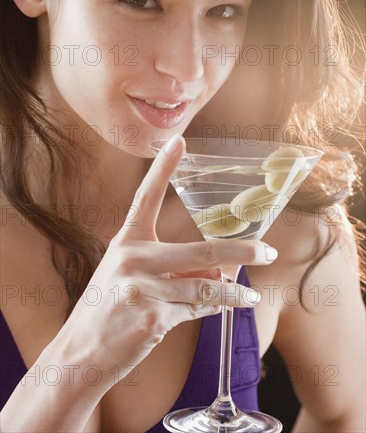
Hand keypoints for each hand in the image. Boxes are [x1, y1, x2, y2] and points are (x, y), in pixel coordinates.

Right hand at [58, 134, 276, 387]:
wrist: (79, 352)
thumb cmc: (108, 308)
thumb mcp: (133, 277)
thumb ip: (172, 268)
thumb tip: (218, 270)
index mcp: (126, 241)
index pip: (146, 197)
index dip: (163, 168)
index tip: (179, 141)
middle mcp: (133, 258)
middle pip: (202, 250)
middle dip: (242, 252)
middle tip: (267, 252)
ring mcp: (142, 288)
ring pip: (206, 287)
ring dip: (233, 294)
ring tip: (249, 297)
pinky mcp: (152, 318)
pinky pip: (195, 310)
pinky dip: (211, 310)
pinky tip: (218, 310)